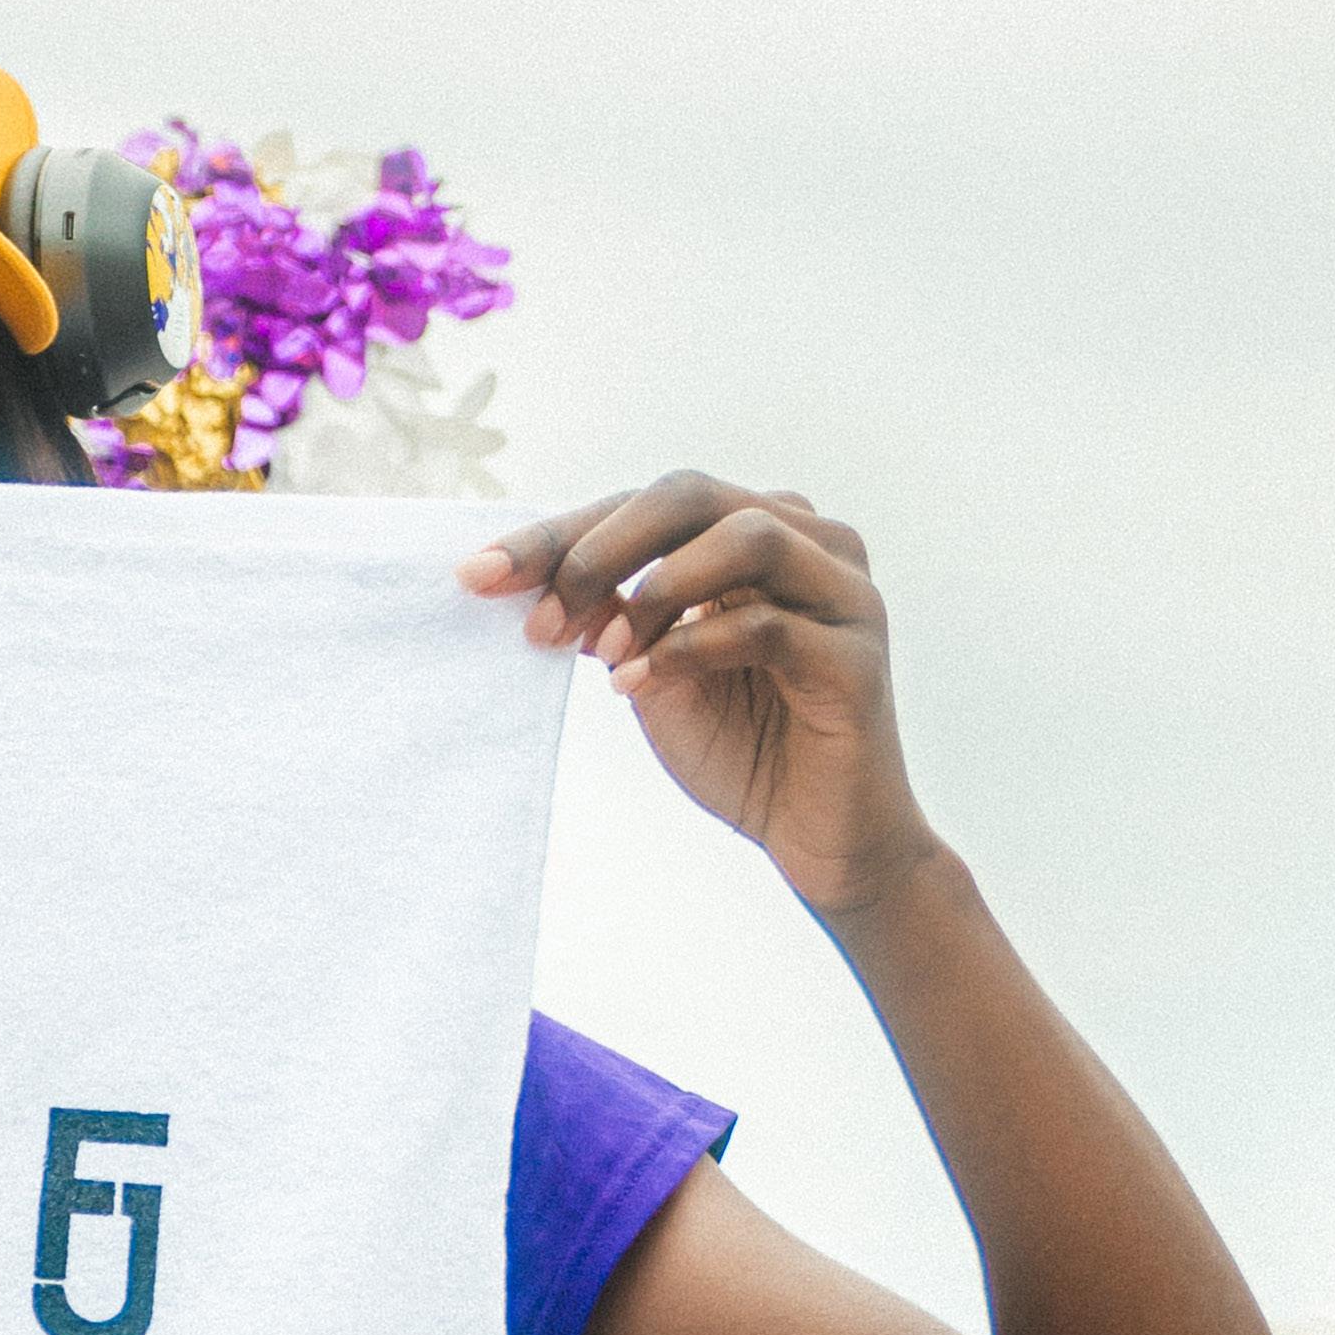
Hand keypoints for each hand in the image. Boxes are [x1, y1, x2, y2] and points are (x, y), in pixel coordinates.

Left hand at [461, 472, 939, 922]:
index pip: (643, 506)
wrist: (821, 840)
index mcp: (755, 534)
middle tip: (540, 618)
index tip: (476, 575)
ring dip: (653, 590)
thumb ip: (607, 613)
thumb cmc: (740, 745)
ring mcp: (844, 595)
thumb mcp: (648, 668)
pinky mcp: (858, 657)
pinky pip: (767, 624)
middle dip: (596, 548)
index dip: (555, 534)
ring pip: (744, 536)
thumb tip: (520, 576)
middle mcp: (809, 545)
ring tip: (601, 656)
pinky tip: (638, 686)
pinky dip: (689, 648)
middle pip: (690, 494)